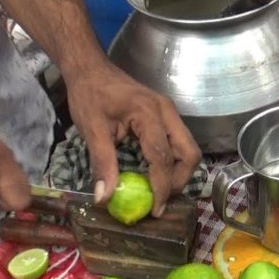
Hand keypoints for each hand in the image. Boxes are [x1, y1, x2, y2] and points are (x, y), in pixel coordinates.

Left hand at [67, 63, 201, 216]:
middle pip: (189, 153)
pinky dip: (172, 163)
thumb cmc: (89, 94)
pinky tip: (154, 175)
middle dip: (179, 181)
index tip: (154, 210)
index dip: (161, 187)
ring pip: (188, 149)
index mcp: (149, 113)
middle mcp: (166, 112)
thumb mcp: (91, 130)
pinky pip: (178, 144)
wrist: (89, 68)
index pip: (163, 157)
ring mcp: (169, 113)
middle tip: (159, 200)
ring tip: (157, 190)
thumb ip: (102, 164)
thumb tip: (105, 198)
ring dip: (178, 173)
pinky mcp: (165, 116)